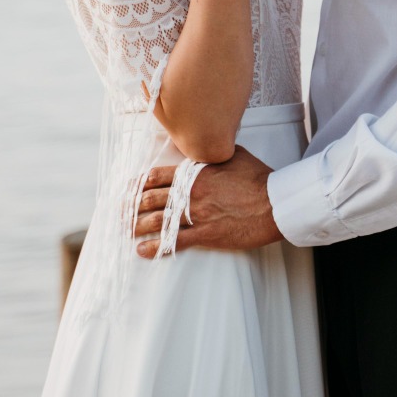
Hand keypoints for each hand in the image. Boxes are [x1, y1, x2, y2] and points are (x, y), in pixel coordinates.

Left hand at [133, 147, 282, 253]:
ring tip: (127, 230)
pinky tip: (143, 251)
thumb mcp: (234, 155)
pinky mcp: (206, 234)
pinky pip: (174, 242)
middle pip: (150, 199)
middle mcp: (190, 192)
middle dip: (131, 206)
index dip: (139, 184)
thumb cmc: (258, 177)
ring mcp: (196, 214)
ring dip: (137, 226)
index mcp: (195, 172)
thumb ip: (213, 153)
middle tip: (121, 212)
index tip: (129, 189)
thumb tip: (207, 145)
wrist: (275, 203)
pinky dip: (155, 248)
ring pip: (157, 221)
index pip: (156, 176)